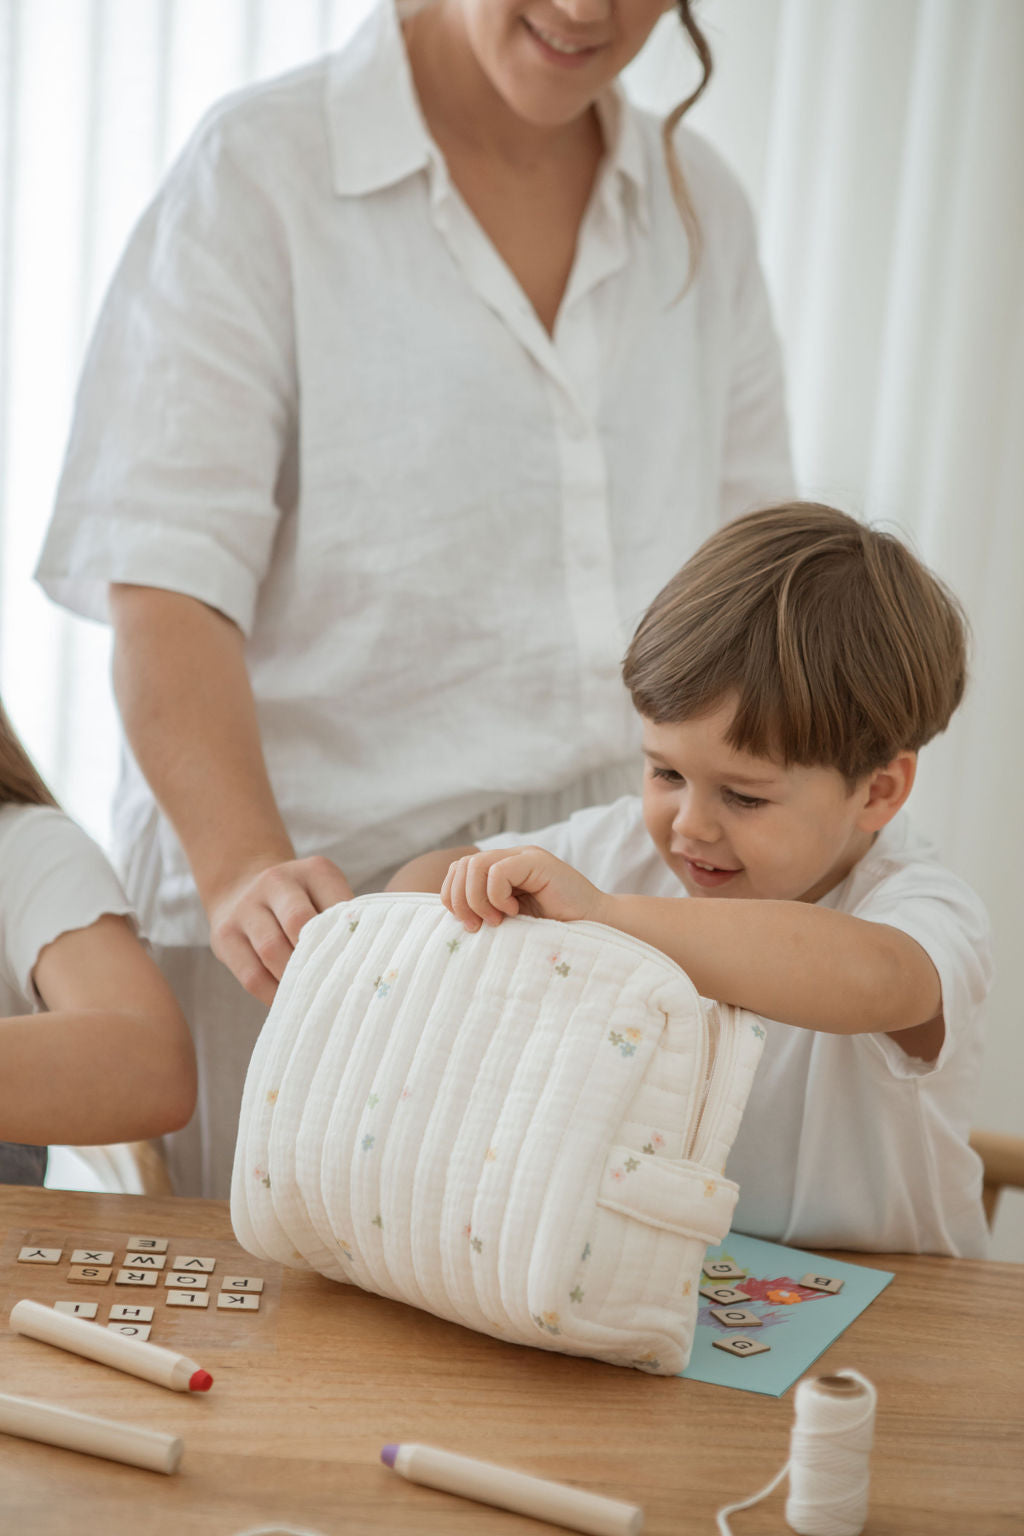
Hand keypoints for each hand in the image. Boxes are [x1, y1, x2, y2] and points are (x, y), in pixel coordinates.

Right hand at [208, 856, 353, 1004]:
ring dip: (296, 980)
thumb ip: (346, 922)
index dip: (348, 939)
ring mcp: (245, 907)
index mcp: (313, 871)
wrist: (242, 887)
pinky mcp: (223, 935)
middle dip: (318, 958)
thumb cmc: (303, 903)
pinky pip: (251, 975)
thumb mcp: (326, 896)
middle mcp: (276, 881)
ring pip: (272, 951)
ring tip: (316, 1000)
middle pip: (299, 922)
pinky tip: (290, 1003)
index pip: (337, 905)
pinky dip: (273, 995)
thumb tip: (368, 969)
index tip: (363, 967)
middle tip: (337, 987)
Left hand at [441, 847, 607, 930]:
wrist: (597, 929)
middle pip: (462, 866)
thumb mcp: (510, 921)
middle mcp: (511, 858)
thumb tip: (452, 917)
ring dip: (476, 899)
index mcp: (501, 869)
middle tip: (477, 926)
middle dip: (460, 900)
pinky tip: (513, 911)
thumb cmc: (555, 931)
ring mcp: (524, 857)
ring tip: (496, 920)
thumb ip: (486, 912)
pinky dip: (496, 895)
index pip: (458, 869)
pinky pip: (498, 871)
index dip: (452, 896)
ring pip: (475, 865)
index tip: (467, 924)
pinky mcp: (537, 862)